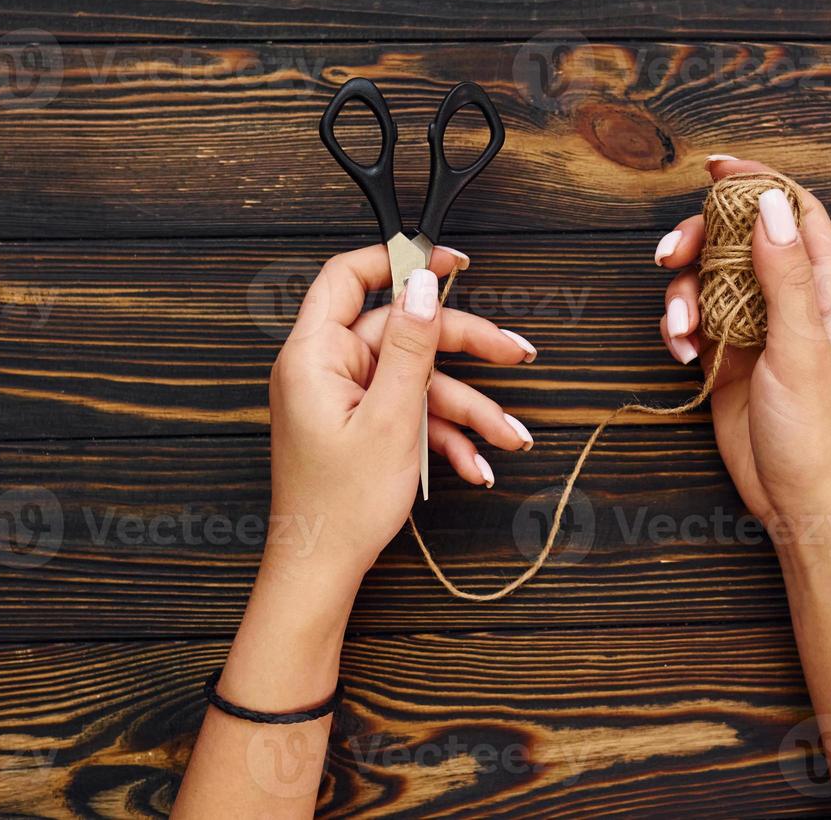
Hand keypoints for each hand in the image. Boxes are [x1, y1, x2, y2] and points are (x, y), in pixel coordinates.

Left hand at [265, 243, 536, 608]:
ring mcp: (345, 398)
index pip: (349, 277)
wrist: (321, 571)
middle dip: (465, 350)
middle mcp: (326, 369)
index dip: (400, 260)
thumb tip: (419, 284)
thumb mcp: (390, 418)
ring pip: (417, 379)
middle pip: (403, 333)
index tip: (449, 261)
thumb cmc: (340, 505)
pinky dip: (444, 434)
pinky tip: (476, 463)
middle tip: (515, 355)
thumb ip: (408, 345)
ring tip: (509, 436)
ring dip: (468, 409)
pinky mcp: (360, 424)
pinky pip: (410, 411)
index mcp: (315, 355)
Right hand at [655, 157, 830, 537]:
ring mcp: (756, 327)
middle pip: (739, 239)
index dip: (760, 182)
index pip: (795, 213)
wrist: (796, 499)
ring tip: (682, 332)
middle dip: (700, 240)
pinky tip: (682, 355)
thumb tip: (771, 204)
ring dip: (684, 296)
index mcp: (824, 292)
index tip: (716, 168)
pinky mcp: (727, 356)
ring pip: (709, 279)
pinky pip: (695, 321)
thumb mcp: (801, 347)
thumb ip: (786, 276)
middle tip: (669, 255)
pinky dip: (680, 329)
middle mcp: (790, 301)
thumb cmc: (815, 431)